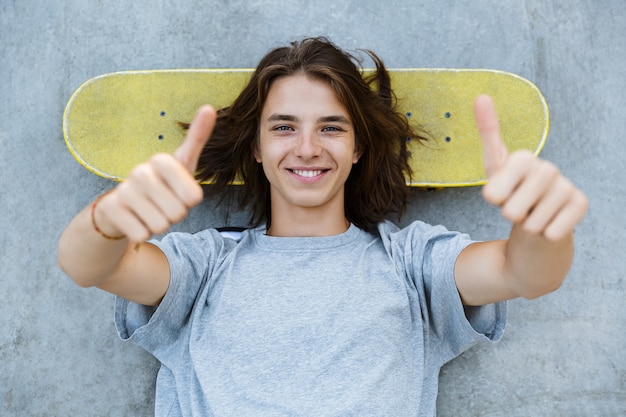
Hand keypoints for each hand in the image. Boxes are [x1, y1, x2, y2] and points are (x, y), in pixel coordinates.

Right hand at [94, 106, 216, 241]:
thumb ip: (197, 138)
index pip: (194, 197)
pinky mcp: (111, 209)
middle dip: (175, 215)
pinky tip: (135, 220)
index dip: (190, 202)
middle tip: (162, 204)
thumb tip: (209, 107)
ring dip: (159, 225)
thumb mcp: (183, 164)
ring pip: (160, 225)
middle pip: (178, 213)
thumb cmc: (162, 185)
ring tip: (149, 211)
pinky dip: (143, 233)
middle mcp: (140, 171)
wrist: (122, 208)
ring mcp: (123, 190)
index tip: (179, 192)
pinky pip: (142, 234)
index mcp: (162, 160)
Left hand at [474, 95, 587, 240]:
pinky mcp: (581, 204)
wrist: (536, 220)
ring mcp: (566, 186)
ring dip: (527, 225)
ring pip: (531, 224)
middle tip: (515, 207)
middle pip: (512, 210)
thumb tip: (481, 95)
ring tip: (531, 213)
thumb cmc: (509, 192)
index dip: (493, 198)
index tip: (497, 194)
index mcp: (522, 158)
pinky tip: (548, 222)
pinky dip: (544, 234)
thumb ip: (486, 134)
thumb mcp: (492, 169)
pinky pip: (551, 232)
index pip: (494, 192)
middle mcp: (547, 168)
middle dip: (509, 216)